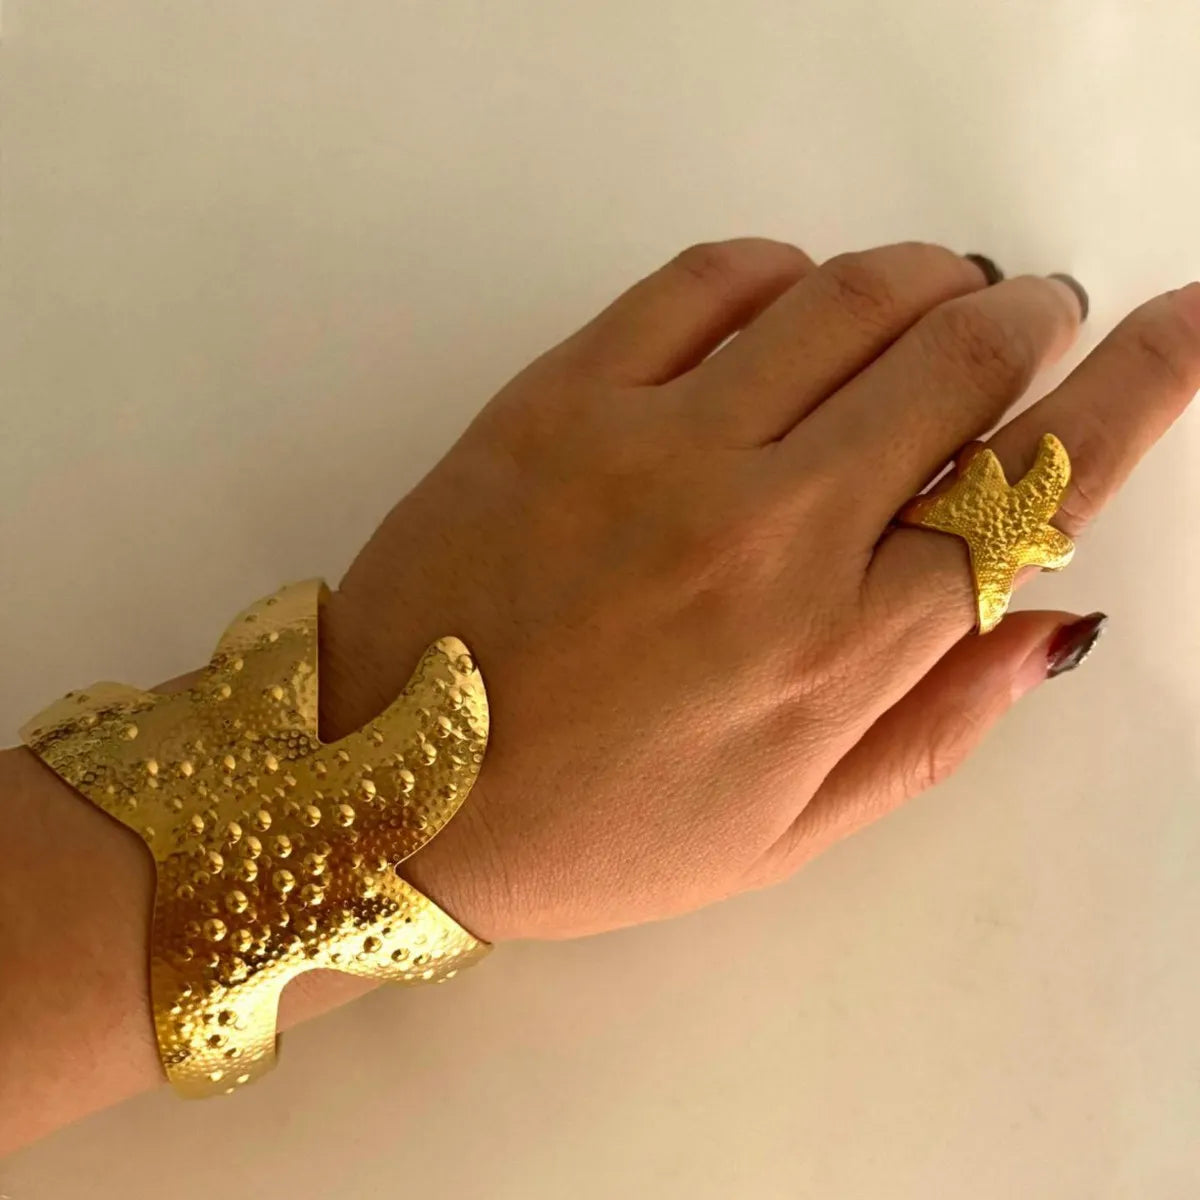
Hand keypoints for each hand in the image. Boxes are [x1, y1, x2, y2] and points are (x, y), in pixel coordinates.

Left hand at [320, 240, 1199, 940]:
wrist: (383, 793)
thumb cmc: (590, 833)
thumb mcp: (782, 832)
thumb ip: (932, 726)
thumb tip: (1050, 620)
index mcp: (832, 653)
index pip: (1033, 487)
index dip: (1140, 390)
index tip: (1192, 322)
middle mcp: (761, 531)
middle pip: (956, 367)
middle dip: (1027, 319)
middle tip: (1035, 313)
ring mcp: (652, 449)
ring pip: (847, 298)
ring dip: (924, 277)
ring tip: (939, 292)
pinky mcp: (556, 399)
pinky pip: (703, 279)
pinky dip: (778, 268)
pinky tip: (789, 299)